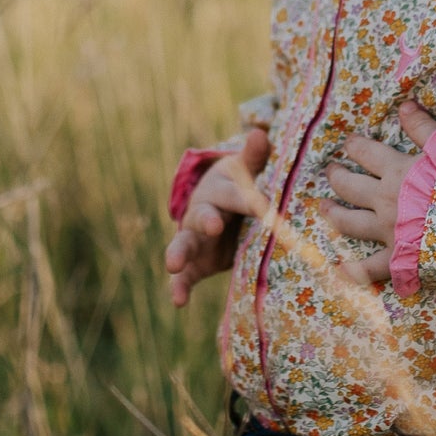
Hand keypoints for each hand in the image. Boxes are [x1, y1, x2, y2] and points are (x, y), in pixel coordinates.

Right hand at [165, 126, 269, 306]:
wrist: (218, 210)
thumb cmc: (238, 189)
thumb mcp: (245, 173)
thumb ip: (255, 158)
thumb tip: (260, 132)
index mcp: (220, 190)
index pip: (233, 193)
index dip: (246, 198)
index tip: (262, 205)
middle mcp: (202, 212)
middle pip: (202, 215)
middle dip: (207, 220)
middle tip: (214, 225)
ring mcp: (194, 238)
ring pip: (183, 244)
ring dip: (177, 253)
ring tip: (172, 265)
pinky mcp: (194, 262)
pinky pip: (183, 276)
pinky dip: (178, 288)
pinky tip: (178, 302)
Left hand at [322, 100, 435, 285]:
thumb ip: (424, 127)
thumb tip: (404, 105)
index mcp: (397, 172)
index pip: (366, 153)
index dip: (355, 146)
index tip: (348, 143)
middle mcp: (385, 201)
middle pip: (350, 186)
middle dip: (337, 176)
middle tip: (331, 171)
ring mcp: (388, 232)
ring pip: (350, 223)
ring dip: (334, 215)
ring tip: (323, 208)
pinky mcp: (397, 260)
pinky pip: (369, 269)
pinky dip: (353, 271)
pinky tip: (339, 270)